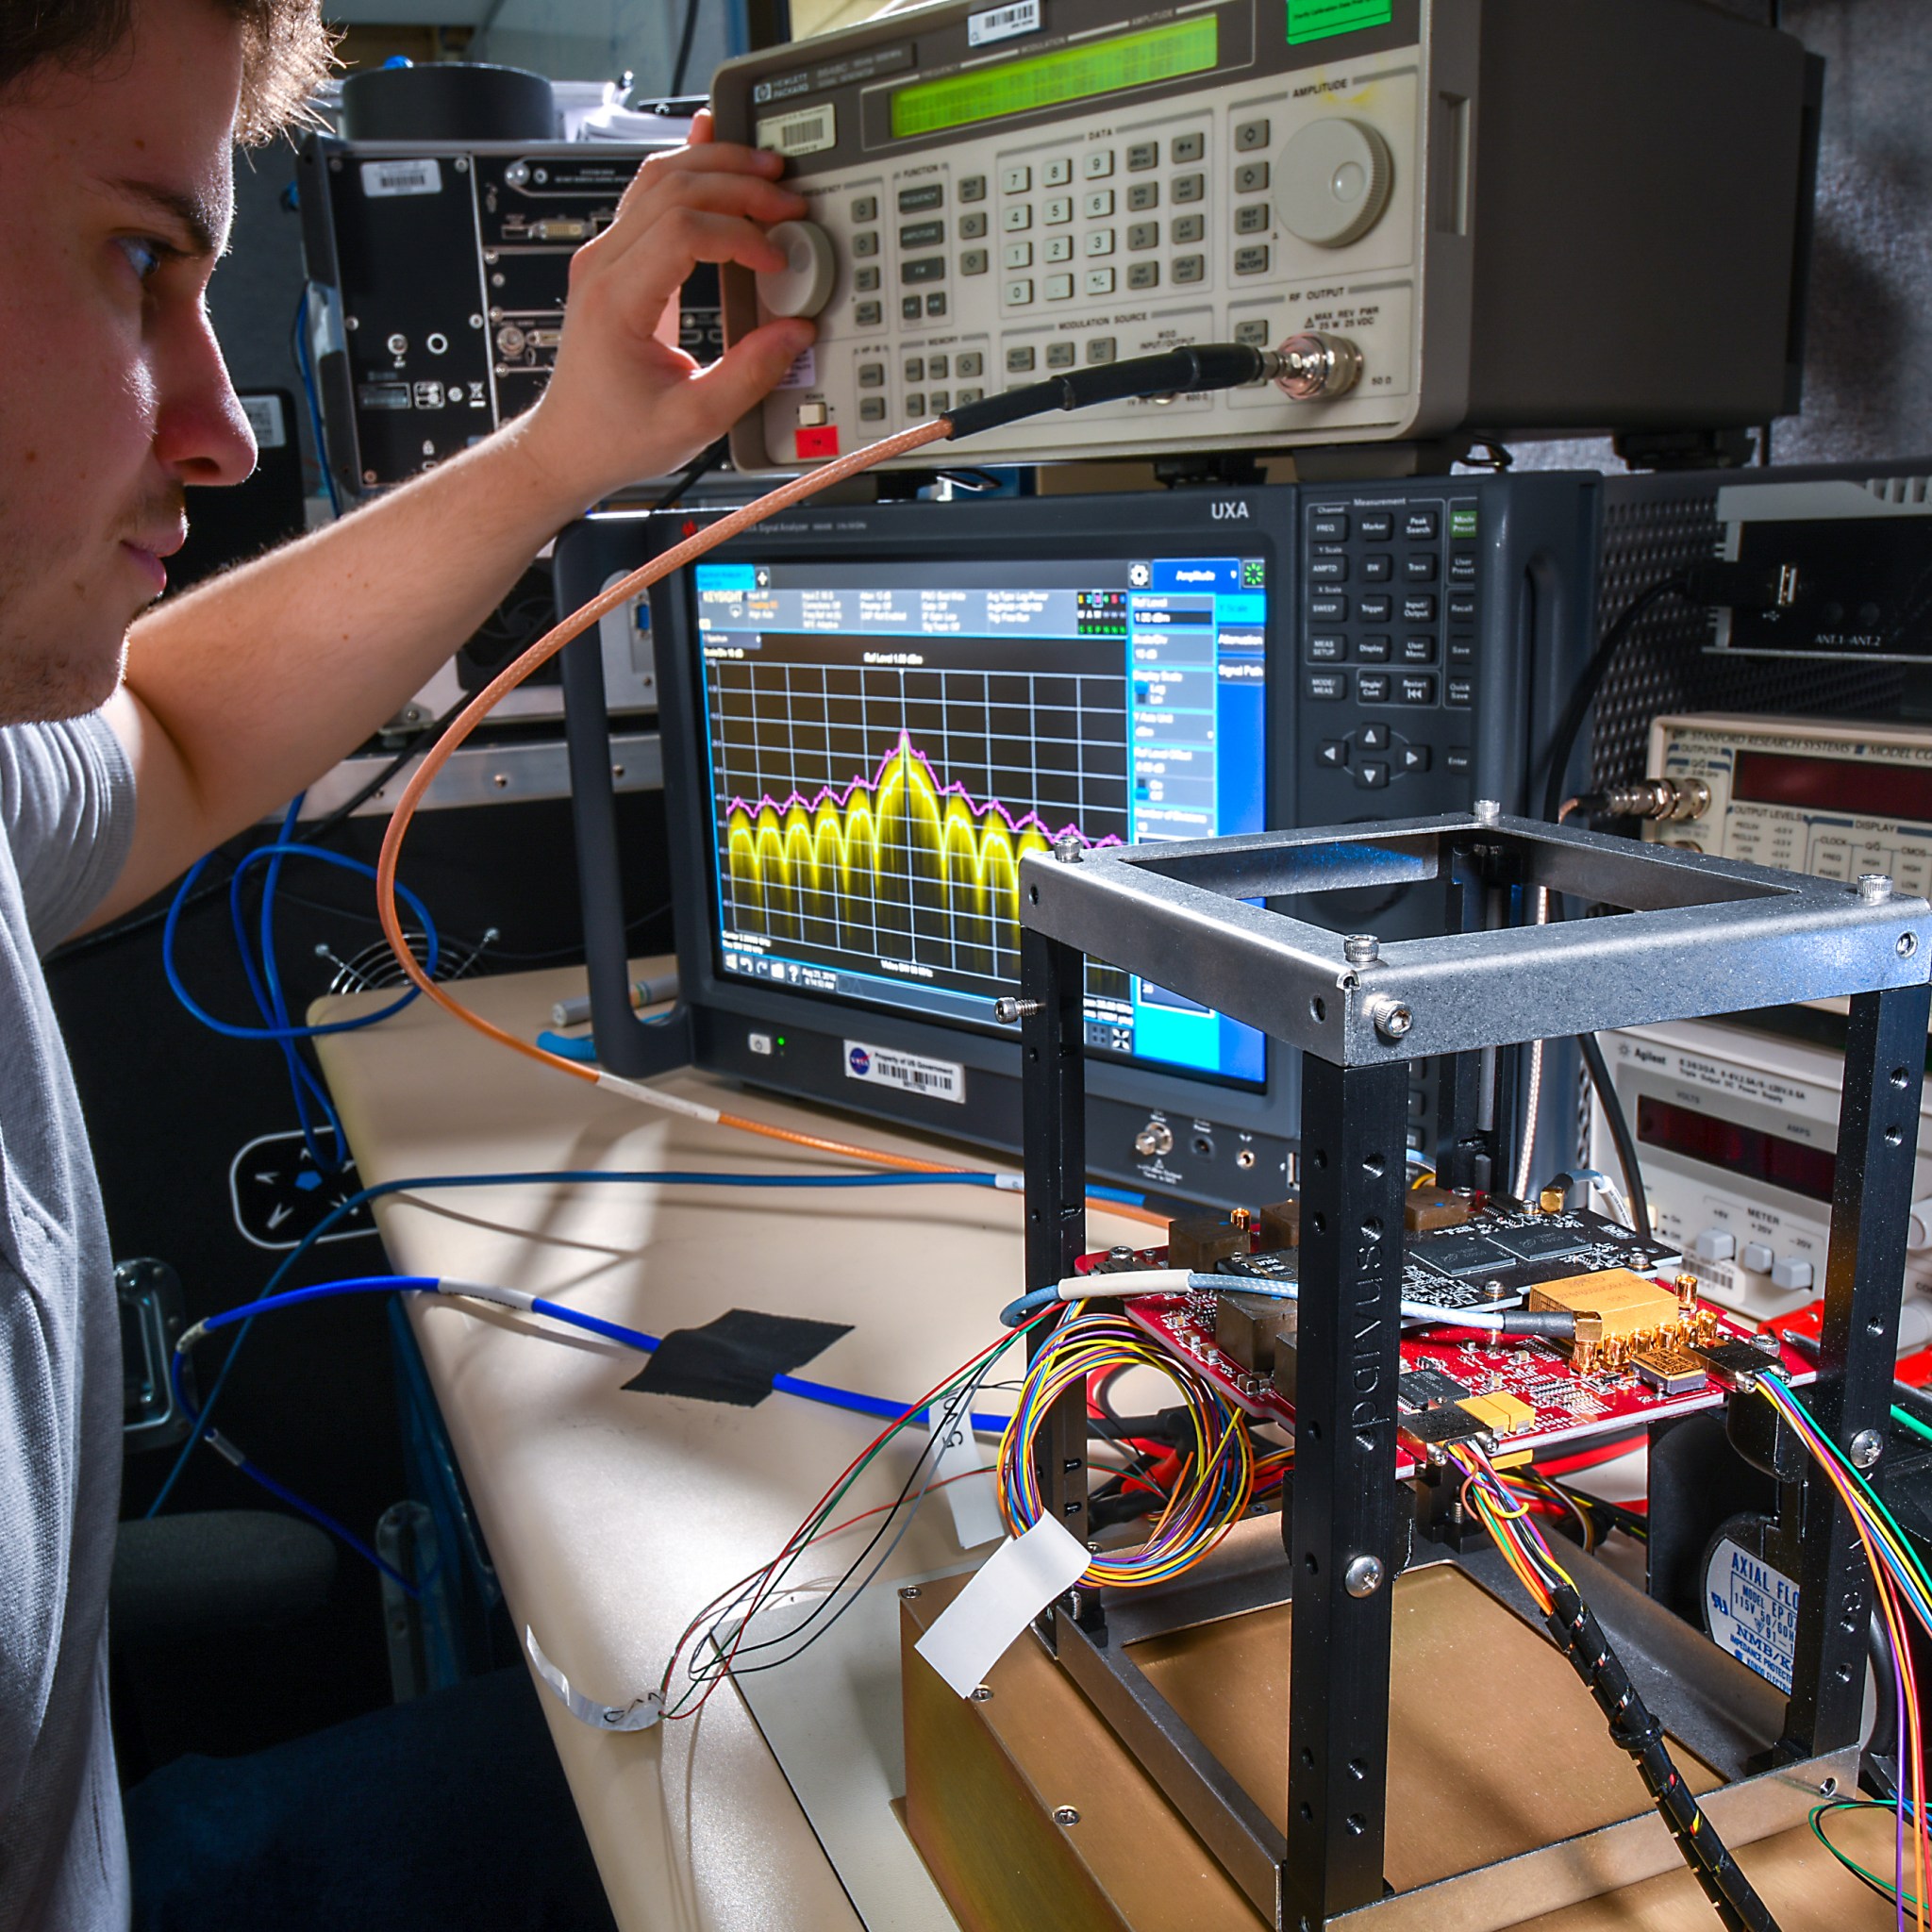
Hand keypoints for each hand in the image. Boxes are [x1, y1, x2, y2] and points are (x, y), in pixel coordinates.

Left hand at [513, 113, 814, 511]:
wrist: (568, 444)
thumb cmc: (614, 435)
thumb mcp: (693, 421)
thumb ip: (749, 376)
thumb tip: (794, 334)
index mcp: (617, 301)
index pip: (684, 231)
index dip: (740, 235)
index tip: (776, 259)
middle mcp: (602, 266)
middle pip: (674, 187)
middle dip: (739, 184)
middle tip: (787, 200)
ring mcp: (603, 256)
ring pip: (659, 177)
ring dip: (716, 166)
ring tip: (765, 171)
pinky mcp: (615, 260)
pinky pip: (650, 194)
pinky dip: (689, 169)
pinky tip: (714, 149)